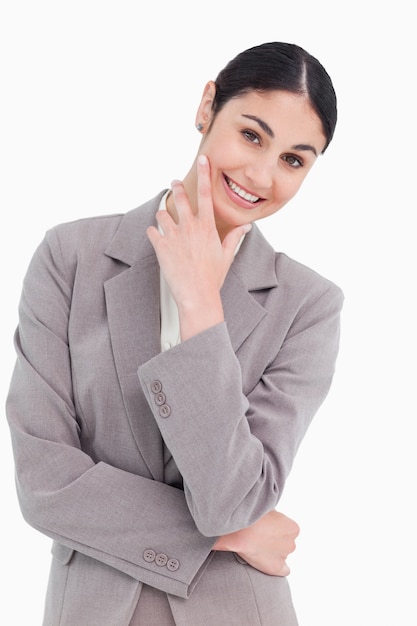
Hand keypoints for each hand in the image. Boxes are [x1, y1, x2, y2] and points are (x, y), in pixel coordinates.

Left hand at [146, 155, 250, 340]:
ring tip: (165, 219)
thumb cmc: (213, 277)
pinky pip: (152, 232)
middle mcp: (189, 228)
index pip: (206, 194)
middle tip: (174, 183)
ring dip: (163, 215)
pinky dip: (153, 233)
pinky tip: (156, 237)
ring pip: (162, 214)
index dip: (205, 174)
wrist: (197, 295)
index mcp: (207, 227)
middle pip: (180, 198)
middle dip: (176, 188)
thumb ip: (234, 237)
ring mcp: (174, 237)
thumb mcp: (226, 256)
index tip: (202, 159)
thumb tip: (246, 226)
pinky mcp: (161, 247)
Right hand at [213, 510, 299, 575]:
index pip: (287, 530)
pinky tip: (267, 562)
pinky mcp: (275, 568)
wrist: (240, 530)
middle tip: (260, 536)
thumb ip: (273, 514)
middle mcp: (291, 543)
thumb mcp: (266, 507)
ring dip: (272, 551)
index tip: (265, 527)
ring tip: (257, 547)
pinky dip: (277, 567)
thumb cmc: (252, 515)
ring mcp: (284, 556)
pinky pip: (283, 570)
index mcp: (293, 528)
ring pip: (281, 554)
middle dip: (274, 540)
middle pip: (285, 542)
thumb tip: (271, 514)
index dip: (275, 528)